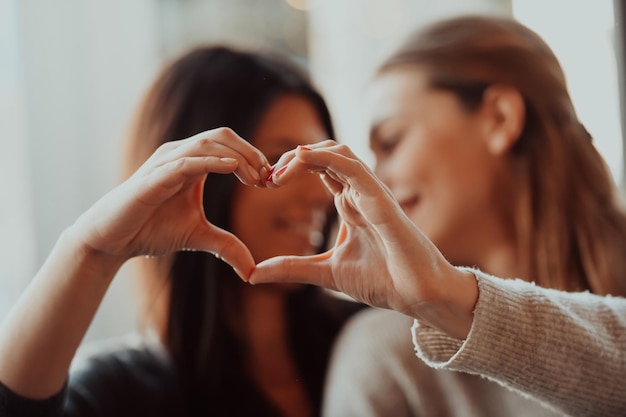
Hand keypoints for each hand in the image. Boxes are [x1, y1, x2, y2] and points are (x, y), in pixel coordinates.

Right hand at [70, 128, 269, 278]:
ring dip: (237, 156)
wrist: (112, 240)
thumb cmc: (151, 230)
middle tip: (268, 177)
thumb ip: (226, 246)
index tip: (269, 180)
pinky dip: (211, 162)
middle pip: (222, 136)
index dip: (253, 157)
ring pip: (207, 143)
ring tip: (256, 176)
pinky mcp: (154, 178)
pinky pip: (186, 162)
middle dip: (250, 152)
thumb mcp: (197, 237)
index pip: (228, 145)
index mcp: (191, 162)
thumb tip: (251, 271)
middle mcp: (179, 155)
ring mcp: (165, 163)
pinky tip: (232, 168)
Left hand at [251, 141, 476, 337]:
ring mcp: (371, 192)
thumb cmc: (382, 280)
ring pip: (338, 151)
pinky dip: (325, 156)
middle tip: (266, 178)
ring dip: (304, 154)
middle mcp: (359, 192)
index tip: (265, 184)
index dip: (290, 169)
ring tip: (278, 171)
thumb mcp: (325, 273)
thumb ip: (291, 268)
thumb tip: (254, 274)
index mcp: (350, 204)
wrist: (417, 294)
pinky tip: (300, 159)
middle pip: (324, 154)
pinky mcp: (380, 198)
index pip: (319, 169)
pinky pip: (352, 165)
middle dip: (292, 158)